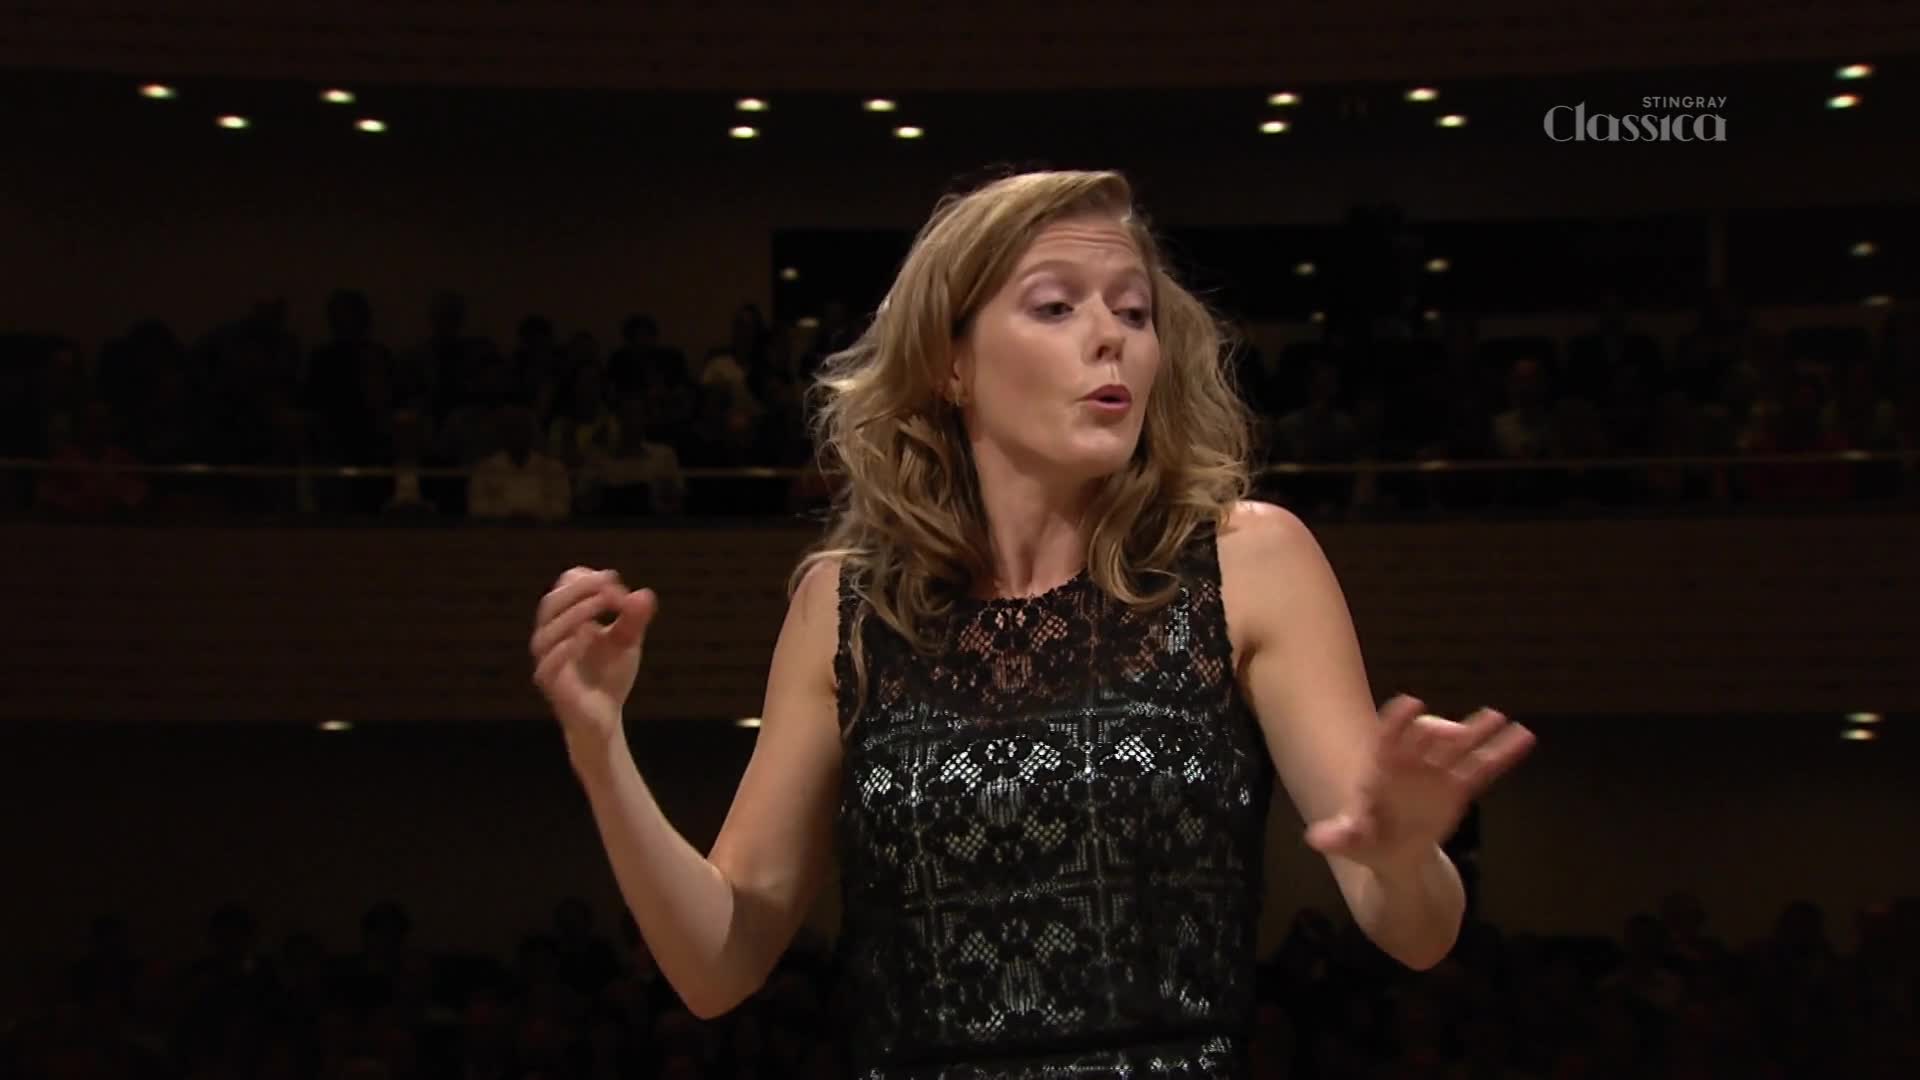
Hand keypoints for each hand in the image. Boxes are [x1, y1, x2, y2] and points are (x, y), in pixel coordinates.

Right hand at [529, 567, 657, 753]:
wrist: (604, 718)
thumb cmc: (609, 676)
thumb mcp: (627, 642)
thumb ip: (635, 619)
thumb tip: (645, 594)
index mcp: (564, 621)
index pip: (564, 587)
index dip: (589, 581)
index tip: (618, 584)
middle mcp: (551, 638)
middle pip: (552, 603)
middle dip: (580, 588)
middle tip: (610, 584)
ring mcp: (548, 661)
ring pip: (547, 632)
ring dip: (576, 612)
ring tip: (603, 603)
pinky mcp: (551, 685)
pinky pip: (548, 664)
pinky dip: (565, 647)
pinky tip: (588, 634)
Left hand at [1305, 695, 1534, 867]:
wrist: (1393, 851)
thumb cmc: (1368, 840)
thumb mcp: (1352, 842)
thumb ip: (1339, 837)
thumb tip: (1316, 839)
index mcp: (1381, 771)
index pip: (1387, 739)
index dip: (1398, 722)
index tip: (1411, 703)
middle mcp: (1411, 764)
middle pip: (1427, 739)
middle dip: (1442, 731)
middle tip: (1459, 731)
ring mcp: (1437, 773)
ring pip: (1460, 747)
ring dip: (1479, 732)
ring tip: (1499, 717)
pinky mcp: (1459, 788)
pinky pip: (1483, 767)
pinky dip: (1503, 753)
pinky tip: (1524, 737)